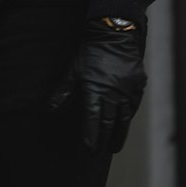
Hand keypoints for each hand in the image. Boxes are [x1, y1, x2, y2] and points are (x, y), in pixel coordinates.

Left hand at [46, 18, 146, 154]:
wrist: (114, 33)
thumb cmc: (91, 52)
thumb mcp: (73, 71)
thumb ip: (62, 93)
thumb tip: (48, 110)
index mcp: (96, 92)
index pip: (92, 121)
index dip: (90, 137)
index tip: (88, 150)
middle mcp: (113, 94)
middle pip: (110, 123)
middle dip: (104, 140)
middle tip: (100, 153)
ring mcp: (128, 90)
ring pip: (124, 118)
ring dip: (120, 134)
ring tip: (115, 147)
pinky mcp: (138, 85)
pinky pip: (134, 106)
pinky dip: (129, 117)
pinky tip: (125, 124)